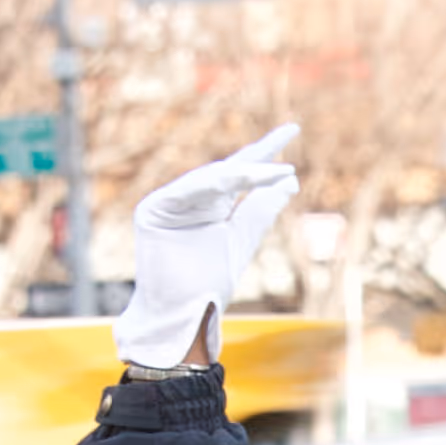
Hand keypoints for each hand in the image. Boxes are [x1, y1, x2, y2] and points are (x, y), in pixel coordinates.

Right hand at [112, 124, 299, 369]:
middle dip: (259, 155)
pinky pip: (190, 189)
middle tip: (290, 131)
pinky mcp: (152, 210)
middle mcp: (190, 199)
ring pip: (213, 178)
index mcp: (210, 206)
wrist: (182, 317)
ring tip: (279, 170)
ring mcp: (169, 203)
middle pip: (228, 168)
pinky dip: (218, 183)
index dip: (265, 151)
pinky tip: (245, 176)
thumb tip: (291, 178)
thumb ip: (262, 209)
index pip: (240, 173)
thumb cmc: (208, 286)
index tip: (293, 128)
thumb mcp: (243, 239)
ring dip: (248, 172)